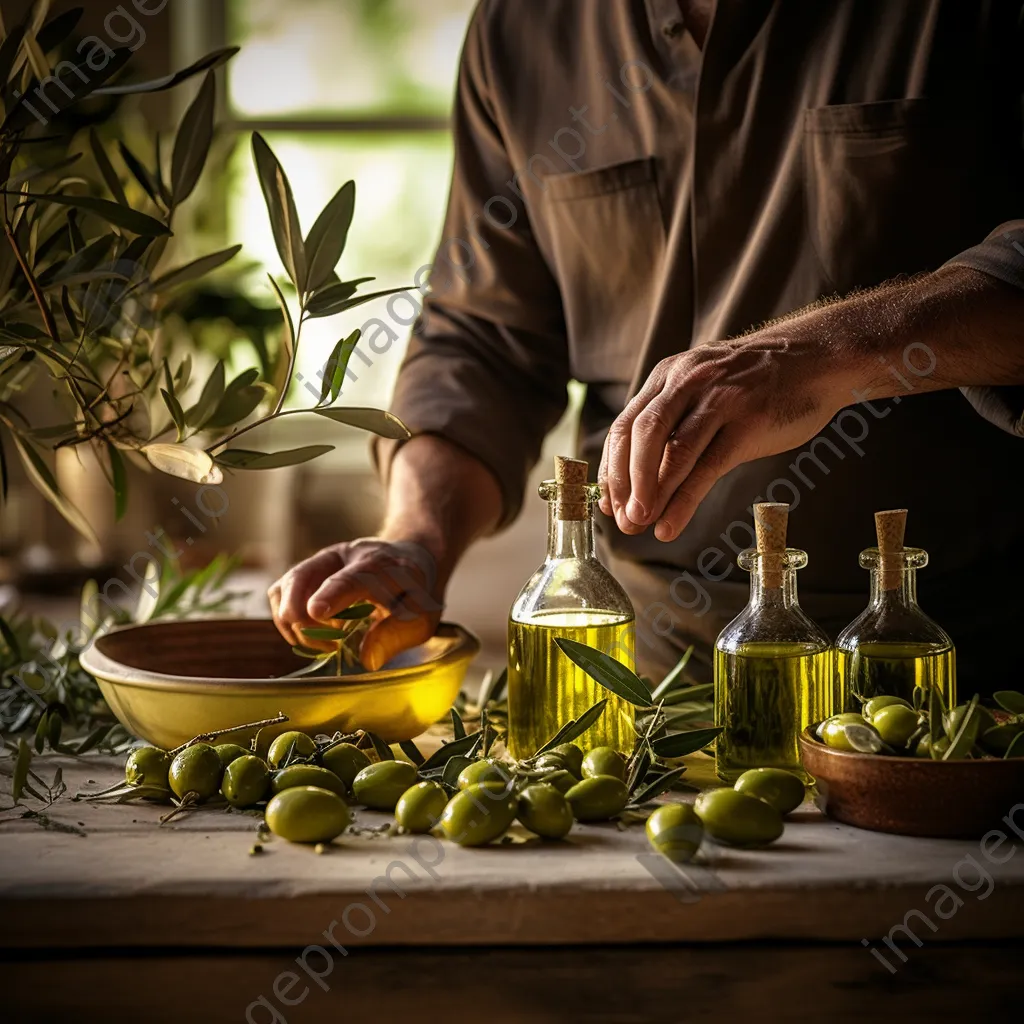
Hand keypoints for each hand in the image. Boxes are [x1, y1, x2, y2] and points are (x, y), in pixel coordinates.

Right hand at [268, 538, 444, 670]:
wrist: (409, 561)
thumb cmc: (414, 593)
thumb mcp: (421, 616)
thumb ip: (397, 635)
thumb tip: (367, 658)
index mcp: (379, 564)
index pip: (351, 577)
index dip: (332, 594)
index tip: (317, 612)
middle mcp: (344, 555)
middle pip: (304, 577)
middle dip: (303, 617)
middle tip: (330, 645)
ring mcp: (320, 561)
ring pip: (285, 586)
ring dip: (293, 622)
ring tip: (325, 641)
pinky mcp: (305, 572)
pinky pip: (279, 594)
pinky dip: (286, 619)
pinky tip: (311, 633)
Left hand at [598, 327, 850, 540]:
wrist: (817, 358)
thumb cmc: (756, 383)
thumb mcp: (703, 387)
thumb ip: (672, 421)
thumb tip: (640, 475)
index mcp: (668, 376)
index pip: (624, 426)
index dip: (611, 469)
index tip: (607, 503)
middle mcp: (687, 382)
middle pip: (639, 437)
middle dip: (624, 485)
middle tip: (623, 521)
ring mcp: (719, 400)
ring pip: (671, 453)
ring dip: (649, 496)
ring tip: (640, 526)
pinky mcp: (748, 423)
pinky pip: (706, 468)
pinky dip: (683, 502)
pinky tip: (669, 525)